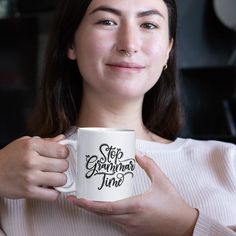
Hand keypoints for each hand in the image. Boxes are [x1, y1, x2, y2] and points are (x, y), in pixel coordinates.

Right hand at [0, 135, 68, 200]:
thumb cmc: (9, 157)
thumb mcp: (26, 143)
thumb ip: (46, 141)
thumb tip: (62, 139)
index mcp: (32, 146)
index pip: (62, 150)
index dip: (64, 153)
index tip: (61, 155)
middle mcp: (31, 161)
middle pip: (63, 165)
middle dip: (62, 166)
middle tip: (56, 166)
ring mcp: (30, 177)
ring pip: (61, 179)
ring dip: (60, 179)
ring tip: (53, 177)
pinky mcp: (28, 192)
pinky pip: (52, 195)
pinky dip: (54, 193)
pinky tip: (49, 187)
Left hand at [67, 152, 198, 235]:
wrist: (183, 226)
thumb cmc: (173, 204)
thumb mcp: (162, 180)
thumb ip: (149, 164)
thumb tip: (137, 153)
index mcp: (136, 206)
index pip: (106, 207)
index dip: (89, 204)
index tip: (76, 199)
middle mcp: (130, 219)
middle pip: (102, 214)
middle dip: (86, 206)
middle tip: (75, 198)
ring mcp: (131, 228)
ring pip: (108, 219)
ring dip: (96, 210)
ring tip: (87, 198)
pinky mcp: (134, 231)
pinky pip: (116, 222)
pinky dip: (107, 214)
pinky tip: (105, 206)